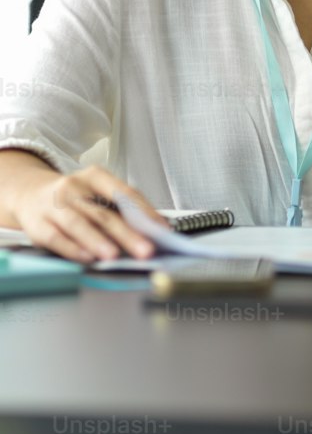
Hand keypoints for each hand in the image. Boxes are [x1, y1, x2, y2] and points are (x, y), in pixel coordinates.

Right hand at [13, 163, 167, 262]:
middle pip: (103, 213)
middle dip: (127, 233)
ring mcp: (53, 206)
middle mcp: (73, 187)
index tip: (160, 229)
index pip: (124, 193)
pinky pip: (57, 238)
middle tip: (145, 248)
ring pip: (79, 224)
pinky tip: (87, 257)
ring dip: (98, 241)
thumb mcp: (95, 192)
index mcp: (94, 176)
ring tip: (114, 255)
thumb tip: (151, 229)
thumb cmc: (72, 197)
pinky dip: (73, 249)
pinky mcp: (38, 225)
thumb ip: (120, 208)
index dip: (145, 212)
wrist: (29, 194)